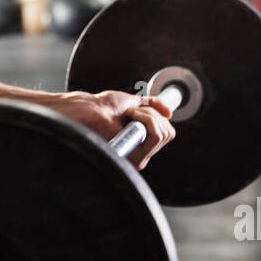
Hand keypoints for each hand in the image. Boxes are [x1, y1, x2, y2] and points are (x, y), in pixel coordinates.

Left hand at [44, 90, 175, 170]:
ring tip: (129, 115)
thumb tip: (169, 112)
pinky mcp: (136, 157)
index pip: (167, 133)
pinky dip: (146, 119)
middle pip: (168, 133)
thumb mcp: (135, 103)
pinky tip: (130, 117)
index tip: (138, 110)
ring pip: (163, 133)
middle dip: (153, 114)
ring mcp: (139, 157)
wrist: (91, 109)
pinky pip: (156, 136)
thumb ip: (152, 107)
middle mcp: (142, 154)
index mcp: (141, 143)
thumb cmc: (105, 106)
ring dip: (148, 115)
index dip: (157, 116)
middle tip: (132, 112)